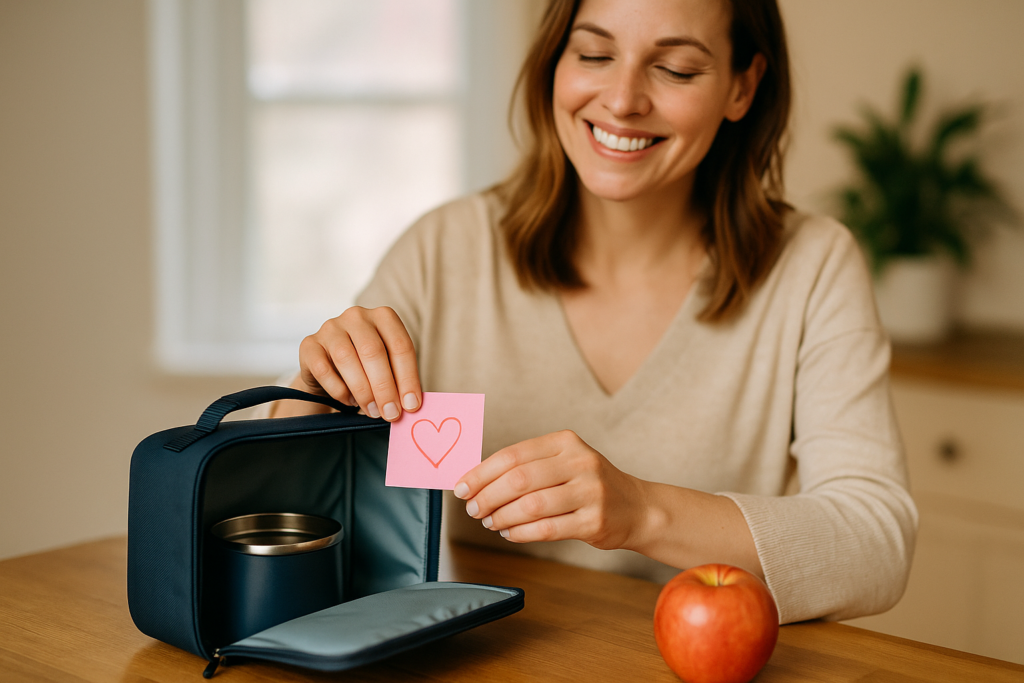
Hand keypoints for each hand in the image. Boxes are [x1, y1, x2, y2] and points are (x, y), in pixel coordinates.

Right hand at [295, 306, 420, 420]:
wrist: (330, 366)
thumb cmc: (367, 366)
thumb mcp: (388, 366)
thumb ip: (400, 381)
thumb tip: (411, 404)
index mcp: (384, 316)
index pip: (400, 346)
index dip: (408, 378)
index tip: (412, 405)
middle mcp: (357, 316)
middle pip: (373, 351)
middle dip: (385, 387)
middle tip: (391, 413)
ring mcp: (331, 328)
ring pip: (347, 359)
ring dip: (363, 391)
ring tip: (373, 412)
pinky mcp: (309, 344)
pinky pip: (324, 369)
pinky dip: (339, 390)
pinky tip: (349, 401)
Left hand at [454, 430, 647, 549]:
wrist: (636, 507)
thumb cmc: (588, 484)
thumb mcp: (564, 461)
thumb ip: (527, 466)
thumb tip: (476, 480)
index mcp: (565, 442)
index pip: (513, 455)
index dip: (481, 473)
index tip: (461, 488)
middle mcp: (580, 462)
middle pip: (519, 479)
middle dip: (488, 497)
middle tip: (473, 510)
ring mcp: (590, 492)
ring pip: (531, 506)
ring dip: (502, 517)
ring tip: (490, 522)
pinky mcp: (594, 521)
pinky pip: (547, 529)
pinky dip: (521, 533)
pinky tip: (509, 532)